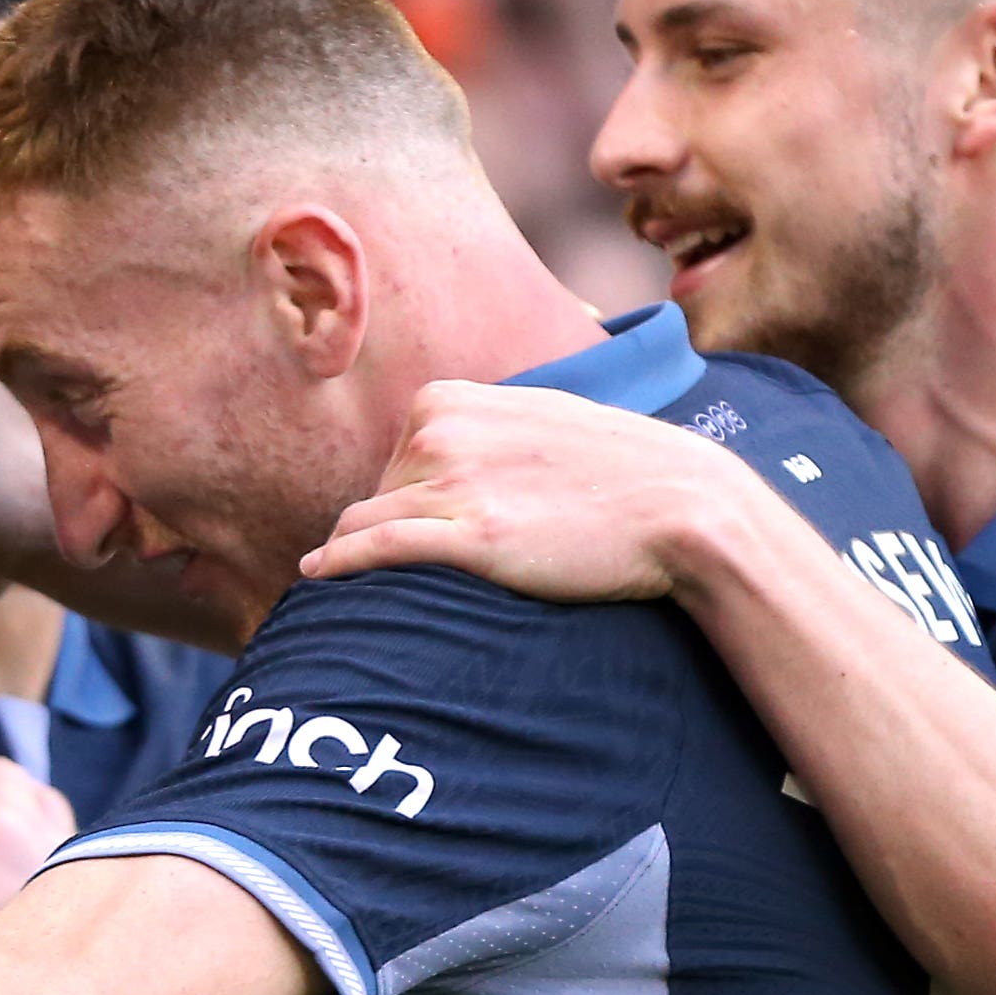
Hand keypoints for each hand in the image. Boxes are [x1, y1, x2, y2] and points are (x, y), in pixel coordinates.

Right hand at [0, 754, 76, 933]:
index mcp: (19, 811)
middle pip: (40, 799)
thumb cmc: (1, 907)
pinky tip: (41, 900)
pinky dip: (55, 877)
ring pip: (60, 838)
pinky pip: (74, 879)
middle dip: (17, 796)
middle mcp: (58, 832)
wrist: (68, 972)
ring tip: (16, 852)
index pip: (1, 772)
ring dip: (39, 836)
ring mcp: (85, 872)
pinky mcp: (92, 913)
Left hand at [302, 380, 739, 600]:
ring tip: (338, 594)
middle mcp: (440, 434)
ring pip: (363, 526)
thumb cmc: (616, 472)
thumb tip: (434, 456)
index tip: (427, 535)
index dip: (406, 502)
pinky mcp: (471, 538)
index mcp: (447, 400)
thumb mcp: (535, 421)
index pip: (391, 462)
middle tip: (421, 572)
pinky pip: (375, 551)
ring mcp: (454, 485)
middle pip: (375, 496)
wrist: (680, 504)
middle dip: (390, 531)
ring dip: (351, 560)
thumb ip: (479, 430)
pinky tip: (315, 577)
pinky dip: (338, 565)